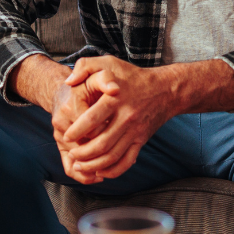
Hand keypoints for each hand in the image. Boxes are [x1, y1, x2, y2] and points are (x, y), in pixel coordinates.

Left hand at [59, 56, 177, 183]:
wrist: (166, 90)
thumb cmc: (132, 76)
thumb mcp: (108, 62)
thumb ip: (85, 66)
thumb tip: (68, 81)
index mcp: (115, 99)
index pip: (92, 119)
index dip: (76, 131)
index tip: (66, 136)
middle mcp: (126, 117)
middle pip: (101, 143)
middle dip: (82, 153)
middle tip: (72, 153)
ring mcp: (135, 131)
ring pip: (112, 156)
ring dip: (94, 165)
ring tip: (80, 165)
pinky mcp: (141, 141)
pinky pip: (127, 161)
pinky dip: (113, 171)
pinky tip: (101, 171)